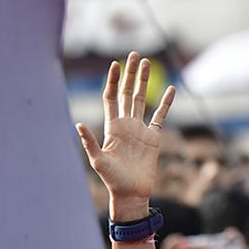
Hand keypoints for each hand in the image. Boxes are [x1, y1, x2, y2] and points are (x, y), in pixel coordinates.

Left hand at [77, 51, 176, 219]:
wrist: (130, 193)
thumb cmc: (112, 180)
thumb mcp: (98, 160)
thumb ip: (89, 142)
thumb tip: (78, 124)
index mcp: (112, 127)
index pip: (112, 98)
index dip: (113, 81)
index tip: (115, 64)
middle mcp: (126, 125)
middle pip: (128, 93)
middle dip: (130, 74)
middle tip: (134, 54)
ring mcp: (140, 130)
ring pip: (143, 100)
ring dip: (145, 82)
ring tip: (147, 63)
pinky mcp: (153, 138)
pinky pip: (161, 116)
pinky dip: (166, 103)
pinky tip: (170, 89)